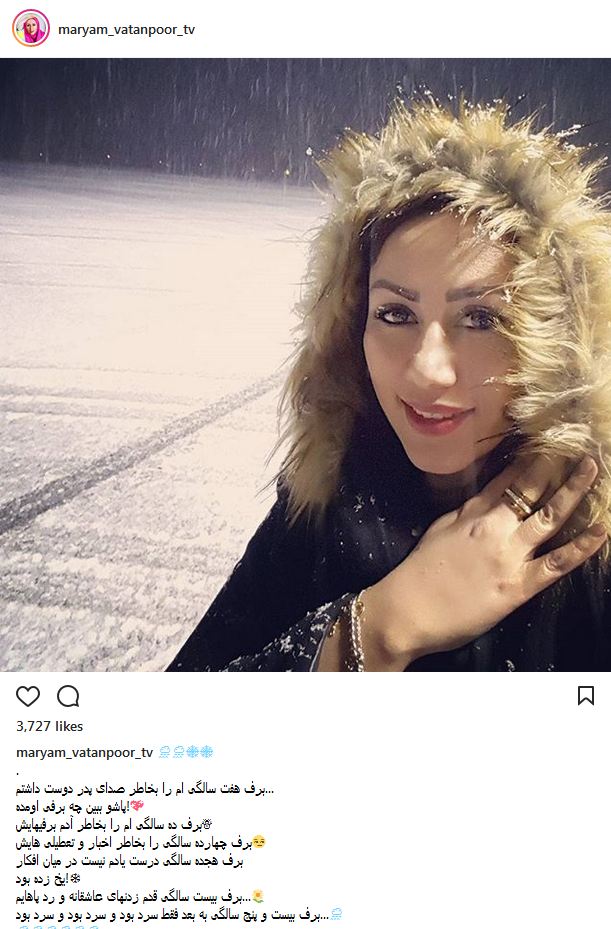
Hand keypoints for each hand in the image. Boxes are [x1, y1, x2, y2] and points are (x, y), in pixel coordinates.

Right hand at [363, 454, 606, 665]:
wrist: (407, 609)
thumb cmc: (418, 574)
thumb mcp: (440, 530)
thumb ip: (466, 513)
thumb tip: (486, 500)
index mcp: (473, 512)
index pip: (507, 477)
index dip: (531, 458)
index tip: (550, 441)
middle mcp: (495, 526)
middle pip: (531, 487)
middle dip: (557, 464)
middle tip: (580, 444)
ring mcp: (509, 553)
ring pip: (550, 515)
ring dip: (574, 490)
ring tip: (593, 468)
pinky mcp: (518, 584)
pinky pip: (557, 562)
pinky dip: (582, 546)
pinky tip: (602, 529)